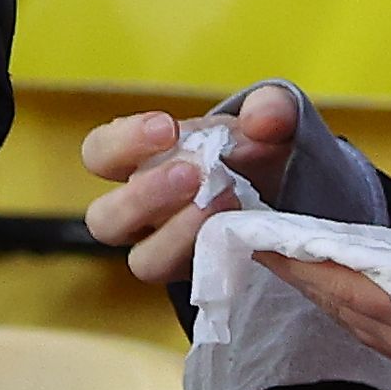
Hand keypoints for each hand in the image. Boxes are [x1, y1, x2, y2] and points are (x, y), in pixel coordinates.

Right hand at [78, 81, 298, 285]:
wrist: (292, 195)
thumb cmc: (260, 151)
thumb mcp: (270, 118)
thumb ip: (271, 108)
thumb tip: (260, 120)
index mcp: (138, 162)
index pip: (99, 153)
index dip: (123, 143)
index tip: (167, 127)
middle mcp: (141, 211)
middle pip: (102, 219)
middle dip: (144, 195)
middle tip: (192, 173)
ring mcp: (167, 249)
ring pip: (141, 260)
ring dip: (177, 235)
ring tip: (221, 205)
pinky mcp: (199, 275)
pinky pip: (188, 281)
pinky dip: (210, 256)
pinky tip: (239, 233)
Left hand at [260, 182, 390, 389]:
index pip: (347, 284)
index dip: (298, 256)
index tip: (253, 230)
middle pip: (340, 306)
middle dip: (295, 272)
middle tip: (250, 237)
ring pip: (357, 325)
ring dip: (319, 291)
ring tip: (284, 256)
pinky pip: (381, 336)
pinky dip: (351, 308)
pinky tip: (344, 289)